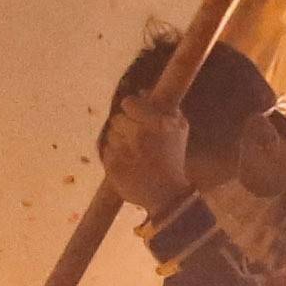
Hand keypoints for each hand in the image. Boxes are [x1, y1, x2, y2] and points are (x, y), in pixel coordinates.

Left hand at [98, 92, 194, 214]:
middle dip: (126, 127)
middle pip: (117, 120)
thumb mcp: (179, 128)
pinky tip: (127, 164)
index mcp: (152, 123)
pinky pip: (105, 152)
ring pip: (110, 136)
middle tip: (136, 139)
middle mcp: (136, 135)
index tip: (135, 115)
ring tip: (133, 153)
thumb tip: (142, 91)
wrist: (167, 194)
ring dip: (119, 142)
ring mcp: (122, 151)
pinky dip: (113, 156)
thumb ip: (164, 106)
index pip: (128, 103)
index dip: (131, 108)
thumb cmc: (173, 157)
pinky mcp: (111, 166)